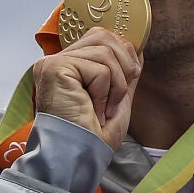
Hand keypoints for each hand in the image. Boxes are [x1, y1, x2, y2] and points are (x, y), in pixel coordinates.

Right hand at [30, 27, 141, 147]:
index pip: (100, 37)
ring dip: (116, 84)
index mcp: (70, 66)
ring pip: (105, 52)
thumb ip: (124, 73)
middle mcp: (58, 60)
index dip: (123, 53)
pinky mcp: (55, 68)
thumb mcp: (117, 100)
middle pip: (104, 36)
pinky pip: (98, 68)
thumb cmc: (93, 137)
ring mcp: (54, 63)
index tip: (131, 77)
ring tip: (104, 107)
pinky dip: (105, 91)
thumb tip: (139, 50)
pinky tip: (94, 109)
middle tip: (119, 96)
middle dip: (124, 65)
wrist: (80, 156)